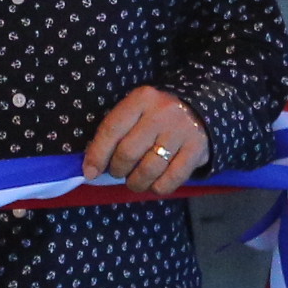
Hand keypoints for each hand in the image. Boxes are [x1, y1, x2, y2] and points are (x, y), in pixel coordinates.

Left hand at [83, 86, 208, 195]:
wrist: (198, 110)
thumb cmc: (156, 116)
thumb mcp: (136, 112)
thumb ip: (115, 133)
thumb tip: (91, 168)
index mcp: (141, 99)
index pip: (112, 129)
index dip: (97, 154)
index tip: (90, 173)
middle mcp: (162, 112)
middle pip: (128, 152)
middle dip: (117, 170)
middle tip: (119, 173)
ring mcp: (182, 131)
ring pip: (149, 169)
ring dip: (136, 182)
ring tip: (134, 181)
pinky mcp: (197, 149)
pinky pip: (171, 179)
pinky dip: (157, 188)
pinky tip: (153, 184)